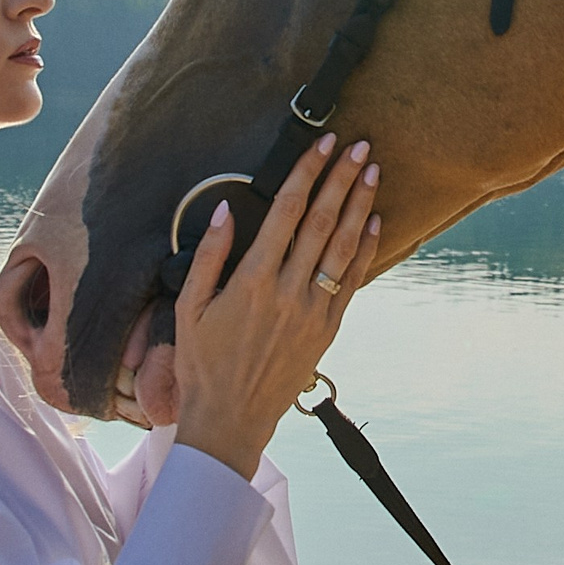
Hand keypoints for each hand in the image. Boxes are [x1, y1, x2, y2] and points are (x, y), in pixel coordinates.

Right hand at [168, 134, 380, 477]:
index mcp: (252, 280)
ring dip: (360, 204)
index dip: (307, 172)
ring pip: (343, 245)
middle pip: (322, 221)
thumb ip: (208, 255)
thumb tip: (223, 209)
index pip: (286, 211)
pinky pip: (351, 280)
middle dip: (342, 178)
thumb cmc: (202, 363)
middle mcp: (288, 291)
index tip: (322, 144)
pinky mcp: (327, 329)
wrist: (230, 420)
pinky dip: (366, 247)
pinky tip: (375, 219)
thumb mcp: (188, 307)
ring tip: (372, 170)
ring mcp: (312, 311)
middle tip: (358, 144)